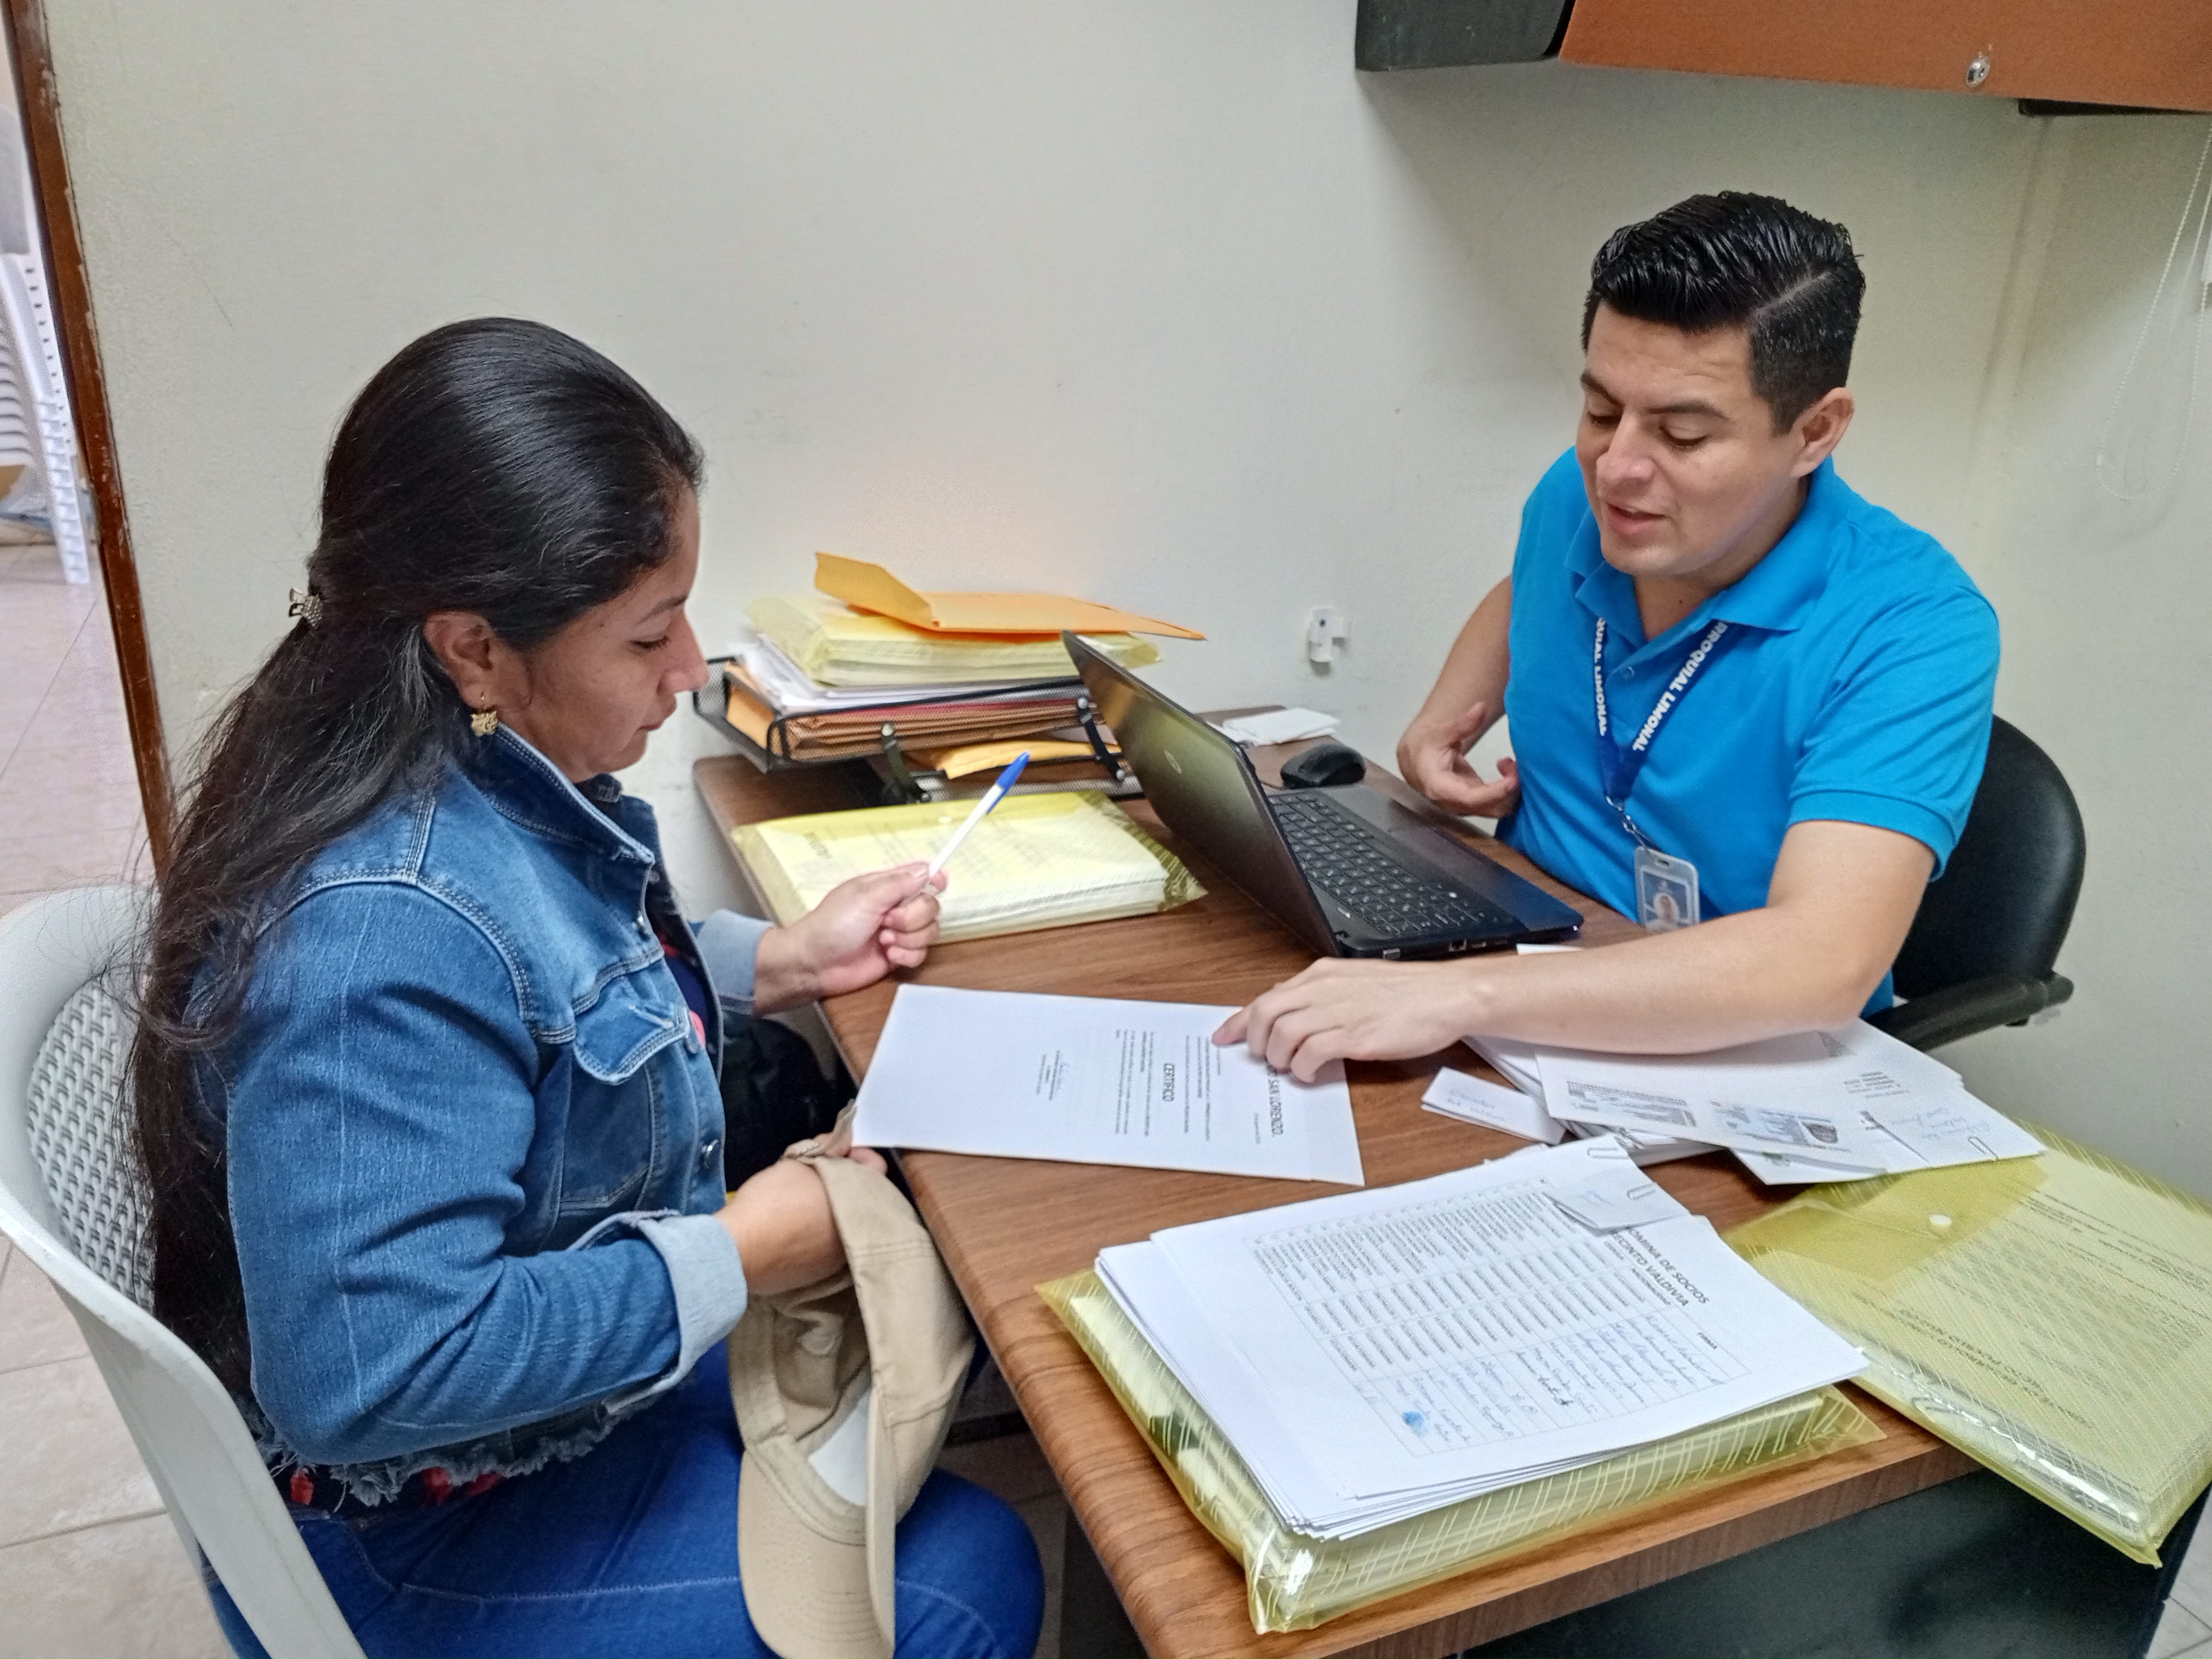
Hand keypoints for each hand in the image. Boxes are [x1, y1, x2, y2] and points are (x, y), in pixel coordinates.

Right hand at [717, 1142, 888, 1296]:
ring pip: (844, 1222)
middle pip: (862, 1196)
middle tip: (816, 1172)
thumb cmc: (770, 1201)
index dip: (856, 1153)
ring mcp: (840, 1258)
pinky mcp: (820, 1275)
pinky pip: (827, 1245)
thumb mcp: (798, 1163)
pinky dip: (818, 1233)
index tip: (836, 1151)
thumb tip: (845, 1140)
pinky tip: (794, 1226)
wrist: (739, 1251)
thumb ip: (829, 1149)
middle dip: (844, 1181)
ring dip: (831, 1208)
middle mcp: (858, 1232)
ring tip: (802, 1200)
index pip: (877, 1167)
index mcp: (860, 1201)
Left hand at [753, 864, 946, 1012]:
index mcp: (886, 886)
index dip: (934, 878)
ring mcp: (897, 932)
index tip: (939, 883)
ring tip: (883, 939)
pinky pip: (921, 954)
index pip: (920, 876)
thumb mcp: (865, 896)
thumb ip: (899, 883)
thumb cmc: (831, 925)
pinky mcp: (897, 955)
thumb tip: (927, 869)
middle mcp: (895, 908)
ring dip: (909, 938)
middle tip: (888, 921)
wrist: (815, 964)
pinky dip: (907, 955)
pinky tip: (888, 954)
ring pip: (929, 931)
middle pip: (930, 906)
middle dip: (914, 916)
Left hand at [1212, 958, 1482, 1081]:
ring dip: (1279, 1058)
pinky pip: (1310, 1053)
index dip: (1240, 1020)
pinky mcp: (1355, 1036)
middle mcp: (1324, 989)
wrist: (1448, 995)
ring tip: (1292, 1067)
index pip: (1267, 996)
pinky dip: (1303, 1068)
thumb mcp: (1356, 981)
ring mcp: (1338, 1012)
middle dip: (1256, 1042)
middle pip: (1265, 1013)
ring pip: (1282, 1034)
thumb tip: (1292, 1010)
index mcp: (1322, 974)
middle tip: (1265, 1059)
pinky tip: (1312, 1072)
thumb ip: (1322, 994)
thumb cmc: (1409, 992)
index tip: (1225, 1035)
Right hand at [1396, 700, 1518, 817]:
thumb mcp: (1440, 732)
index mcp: (1440, 788)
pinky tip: (1504, 768)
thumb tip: (1480, 707)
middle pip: (1489, 808)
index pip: (1471, 798)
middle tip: (1513, 763)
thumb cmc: (1425, 746)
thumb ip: (1461, 724)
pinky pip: (1496, 803)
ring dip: (1511, 790)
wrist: (1415, 760)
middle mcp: (1453, 803)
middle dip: (1509, 790)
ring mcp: (1465, 806)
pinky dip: (1507, 789)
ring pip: (1496, 809)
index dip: (1494, 792)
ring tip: (1509, 763)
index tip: (1513, 779)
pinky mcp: (1474, 803)